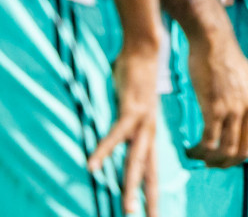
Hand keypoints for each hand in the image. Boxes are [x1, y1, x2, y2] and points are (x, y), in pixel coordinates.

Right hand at [92, 44, 160, 215]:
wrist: (146, 48)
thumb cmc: (136, 78)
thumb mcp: (133, 108)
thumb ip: (125, 126)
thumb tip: (115, 138)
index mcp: (150, 134)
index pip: (153, 171)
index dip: (153, 194)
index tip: (155, 215)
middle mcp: (149, 132)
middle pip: (150, 173)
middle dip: (150, 200)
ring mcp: (141, 122)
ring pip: (136, 160)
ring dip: (130, 184)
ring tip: (127, 208)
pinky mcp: (130, 109)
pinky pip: (114, 134)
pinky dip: (104, 150)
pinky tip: (92, 166)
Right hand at [183, 33, 247, 166]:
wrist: (213, 42)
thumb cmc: (224, 60)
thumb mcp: (246, 83)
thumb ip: (246, 102)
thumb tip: (239, 121)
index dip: (242, 156)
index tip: (227, 157)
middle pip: (244, 152)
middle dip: (227, 163)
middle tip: (211, 163)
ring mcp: (235, 110)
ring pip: (227, 150)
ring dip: (211, 159)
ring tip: (198, 157)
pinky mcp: (215, 108)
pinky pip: (209, 141)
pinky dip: (199, 151)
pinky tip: (190, 149)